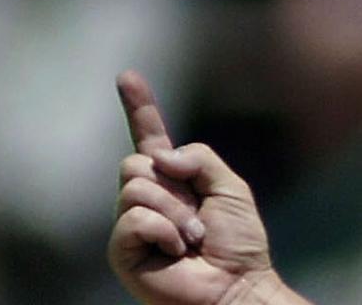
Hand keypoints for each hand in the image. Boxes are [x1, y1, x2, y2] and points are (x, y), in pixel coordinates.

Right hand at [108, 70, 307, 304]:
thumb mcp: (229, 186)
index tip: (127, 76)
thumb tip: (158, 157)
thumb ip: (199, 158)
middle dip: (171, 186)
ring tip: (191, 238)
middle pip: (135, 162)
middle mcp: (148, 198)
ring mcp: (132, 224)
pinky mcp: (123, 250)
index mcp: (173, 179)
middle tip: (197, 218)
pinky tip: (177, 250)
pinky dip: (163, 230)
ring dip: (174, 212)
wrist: (237, 285)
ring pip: (135, 187)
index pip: (150, 136)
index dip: (139, 107)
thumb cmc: (238, 242)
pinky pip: (133, 218)